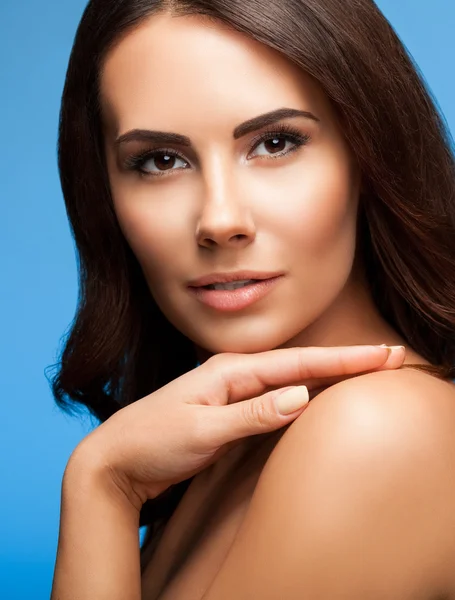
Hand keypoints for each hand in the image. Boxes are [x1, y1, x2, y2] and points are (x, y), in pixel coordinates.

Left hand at [73, 345, 403, 510]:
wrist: (114, 461)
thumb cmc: (152, 443)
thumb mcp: (201, 430)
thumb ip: (251, 414)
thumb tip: (301, 394)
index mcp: (229, 371)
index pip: (298, 363)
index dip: (343, 360)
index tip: (382, 354)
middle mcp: (233, 375)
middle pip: (299, 364)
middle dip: (344, 361)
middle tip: (388, 356)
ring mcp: (231, 392)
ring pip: (289, 378)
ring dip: (326, 374)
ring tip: (362, 368)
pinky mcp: (229, 410)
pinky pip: (275, 396)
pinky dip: (302, 391)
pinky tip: (314, 393)